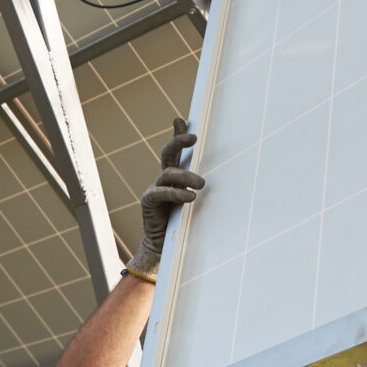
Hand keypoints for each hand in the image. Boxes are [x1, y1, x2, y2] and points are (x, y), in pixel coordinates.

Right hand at [128, 118, 202, 281]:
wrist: (162, 247)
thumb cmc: (181, 223)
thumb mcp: (194, 202)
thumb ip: (199, 188)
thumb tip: (217, 180)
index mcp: (172, 177)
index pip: (175, 151)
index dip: (178, 134)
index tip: (182, 120)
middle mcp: (162, 179)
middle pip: (168, 153)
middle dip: (179, 141)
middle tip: (194, 137)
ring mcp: (154, 189)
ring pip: (168, 174)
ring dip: (186, 176)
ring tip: (201, 184)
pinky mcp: (149, 202)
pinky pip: (162, 192)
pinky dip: (177, 193)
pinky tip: (190, 197)